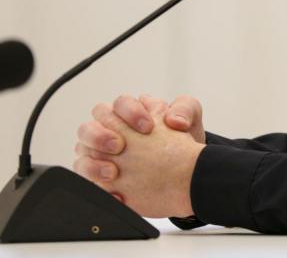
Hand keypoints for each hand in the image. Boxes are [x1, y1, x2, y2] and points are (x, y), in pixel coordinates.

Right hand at [75, 97, 203, 217]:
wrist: (186, 171)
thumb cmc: (182, 139)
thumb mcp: (190, 119)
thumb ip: (185, 109)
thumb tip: (174, 119)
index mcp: (129, 112)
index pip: (119, 104)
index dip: (130, 112)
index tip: (149, 127)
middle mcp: (110, 131)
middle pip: (88, 127)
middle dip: (101, 135)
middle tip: (120, 145)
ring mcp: (101, 156)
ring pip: (82, 153)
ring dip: (93, 162)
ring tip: (114, 172)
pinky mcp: (101, 180)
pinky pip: (88, 183)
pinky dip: (99, 188)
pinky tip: (118, 194)